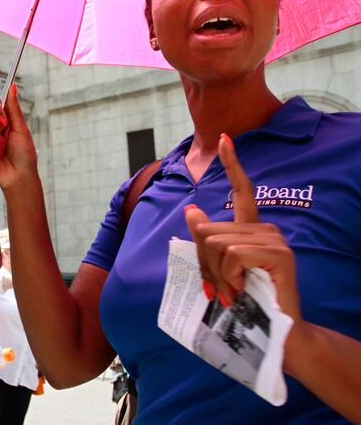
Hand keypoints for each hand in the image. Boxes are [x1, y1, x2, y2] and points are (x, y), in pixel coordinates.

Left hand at [184, 133, 301, 323]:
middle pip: (208, 230)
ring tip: (231, 292)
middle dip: (203, 263)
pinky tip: (240, 289)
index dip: (232, 163)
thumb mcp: (219, 268)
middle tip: (218, 289)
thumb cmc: (246, 300)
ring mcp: (273, 239)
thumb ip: (207, 241)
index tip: (224, 138)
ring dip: (215, 274)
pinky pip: (231, 254)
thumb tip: (193, 210)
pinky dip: (227, 275)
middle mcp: (265, 228)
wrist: (274, 333)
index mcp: (251, 230)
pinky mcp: (278, 254)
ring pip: (215, 242)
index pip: (241, 189)